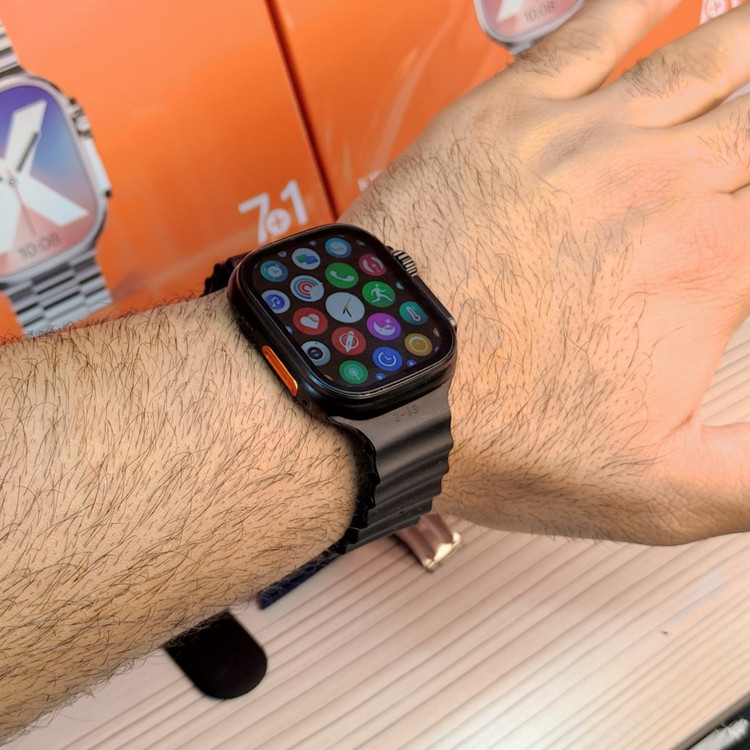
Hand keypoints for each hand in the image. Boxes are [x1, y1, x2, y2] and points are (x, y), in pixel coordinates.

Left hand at [343, 0, 749, 543]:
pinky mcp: (506, 118)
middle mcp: (657, 182)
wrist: (378, 386)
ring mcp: (580, 137)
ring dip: (744, 44)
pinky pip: (588, 35)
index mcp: (709, 262)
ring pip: (700, 61)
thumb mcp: (660, 493)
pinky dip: (632, 6)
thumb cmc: (495, 430)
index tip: (749, 231)